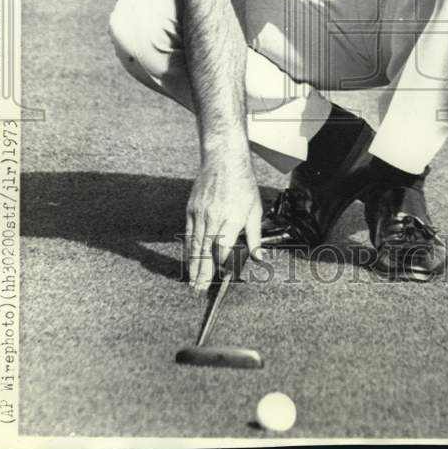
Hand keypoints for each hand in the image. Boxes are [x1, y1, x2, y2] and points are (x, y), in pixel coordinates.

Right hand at [185, 146, 262, 290]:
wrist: (224, 160)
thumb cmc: (243, 184)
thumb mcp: (255, 209)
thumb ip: (254, 236)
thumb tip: (259, 257)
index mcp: (231, 219)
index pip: (222, 249)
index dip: (220, 264)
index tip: (220, 276)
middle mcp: (213, 218)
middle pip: (205, 250)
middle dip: (202, 271)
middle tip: (198, 288)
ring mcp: (200, 213)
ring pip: (195, 244)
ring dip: (193, 263)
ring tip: (192, 280)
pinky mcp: (191, 208)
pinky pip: (188, 232)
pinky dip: (188, 247)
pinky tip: (188, 258)